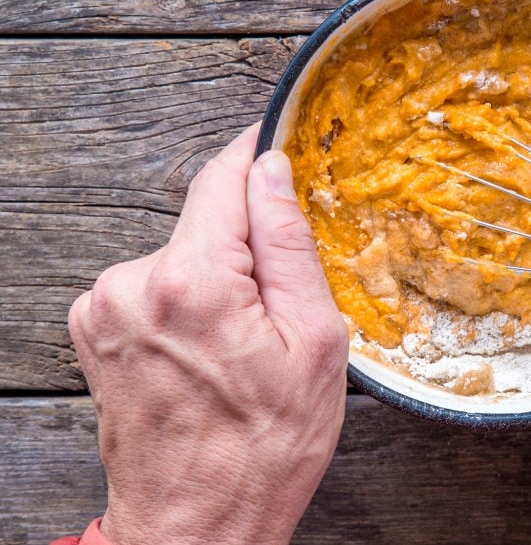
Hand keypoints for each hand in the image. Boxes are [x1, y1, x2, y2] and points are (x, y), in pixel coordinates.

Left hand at [68, 124, 347, 544]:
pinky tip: (208, 352)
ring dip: (218, 277)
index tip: (284, 145)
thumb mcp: (314, 344)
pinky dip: (187, 299)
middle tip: (282, 306)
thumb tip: (275, 173)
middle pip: (205, 220)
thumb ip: (291, 246)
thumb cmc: (264, 449)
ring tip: (243, 345)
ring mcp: (104, 307)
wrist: (194, 524)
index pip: (224, 177)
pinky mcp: (93, 327)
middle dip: (249, 244)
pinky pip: (155, 283)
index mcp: (194, 283)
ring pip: (183, 252)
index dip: (258, 155)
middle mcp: (133, 284)